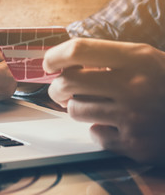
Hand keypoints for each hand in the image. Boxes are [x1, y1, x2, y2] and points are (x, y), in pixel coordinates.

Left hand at [43, 38, 164, 164]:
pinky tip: (115, 126)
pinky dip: (99, 131)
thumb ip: (109, 59)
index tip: (48, 64)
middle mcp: (133, 85)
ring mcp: (133, 117)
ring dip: (77, 108)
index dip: (55, 56)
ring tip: (92, 106)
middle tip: (60, 90)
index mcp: (136, 58)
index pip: (78, 50)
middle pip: (68, 83)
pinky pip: (96, 135)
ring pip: (76, 110)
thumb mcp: (146, 60)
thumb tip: (65, 65)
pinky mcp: (134, 145)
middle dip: (57, 88)